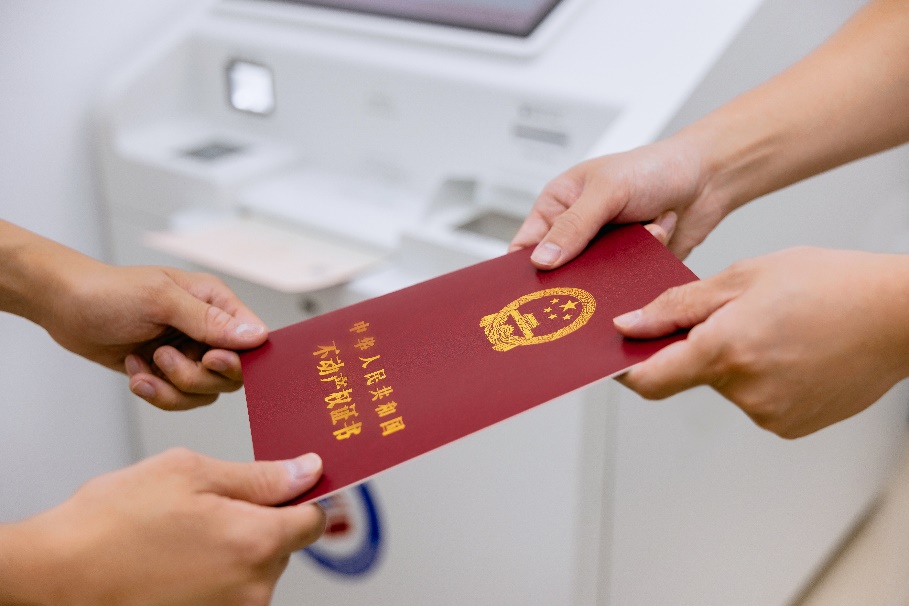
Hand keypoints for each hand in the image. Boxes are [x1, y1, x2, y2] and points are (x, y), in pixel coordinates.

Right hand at [0, 448, 325, 605]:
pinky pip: (230, 590)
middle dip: (259, 519)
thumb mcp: (190, 472)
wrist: (56, 573)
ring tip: (183, 533)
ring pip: (254, 567)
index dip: (302, 495)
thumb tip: (306, 471)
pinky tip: (177, 557)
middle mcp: (252, 588)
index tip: (287, 483)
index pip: (312, 519)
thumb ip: (259, 476)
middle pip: (283, 543)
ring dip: (233, 546)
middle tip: (210, 504)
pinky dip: (213, 572)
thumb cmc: (114, 521)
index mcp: (255, 542)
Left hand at [46, 260, 267, 409]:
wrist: (65, 308)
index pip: (252, 339)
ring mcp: (189, 353)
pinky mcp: (168, 372)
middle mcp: (208, 329)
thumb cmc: (110, 293)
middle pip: (231, 374)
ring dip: (172, 387)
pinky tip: (135, 369)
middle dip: (196, 376)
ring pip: (205, 391)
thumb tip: (256, 336)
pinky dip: (156, 392)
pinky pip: (179, 398)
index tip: (210, 359)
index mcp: (215, 302)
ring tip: (143, 365)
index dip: (237, 358)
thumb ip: (210, 321)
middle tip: (164, 357)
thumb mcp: (161, 300)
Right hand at [510, 136, 726, 265]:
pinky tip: (654, 244)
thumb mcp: (607, 190)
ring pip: (592, 283)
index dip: (521, 270)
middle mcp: (577, 232)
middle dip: (571, 278)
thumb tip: (542, 260)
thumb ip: (574, 225)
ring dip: (612, 272)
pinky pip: (624, 285)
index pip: (526, 247)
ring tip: (631, 247)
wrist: (709, 178)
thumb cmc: (655, 168)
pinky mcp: (630, 268)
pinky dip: (638, 271)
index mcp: (558, 206)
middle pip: (557, 272)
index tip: (525, 292)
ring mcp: (604, 253)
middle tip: (579, 286)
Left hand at [612, 247, 908, 437]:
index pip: (650, 379)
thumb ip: (678, 306)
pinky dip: (762, 377)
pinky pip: (756, 400)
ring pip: (727, 386)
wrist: (902, 316)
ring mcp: (771, 414)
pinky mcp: (792, 426)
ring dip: (735, 361)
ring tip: (776, 329)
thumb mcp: (745, 277)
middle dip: (700, 347)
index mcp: (726, 350)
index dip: (626, 369)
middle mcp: (745, 392)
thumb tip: (628, 326)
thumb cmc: (832, 284)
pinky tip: (792, 351)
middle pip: (692, 375)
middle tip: (734, 314)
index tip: (617, 357)